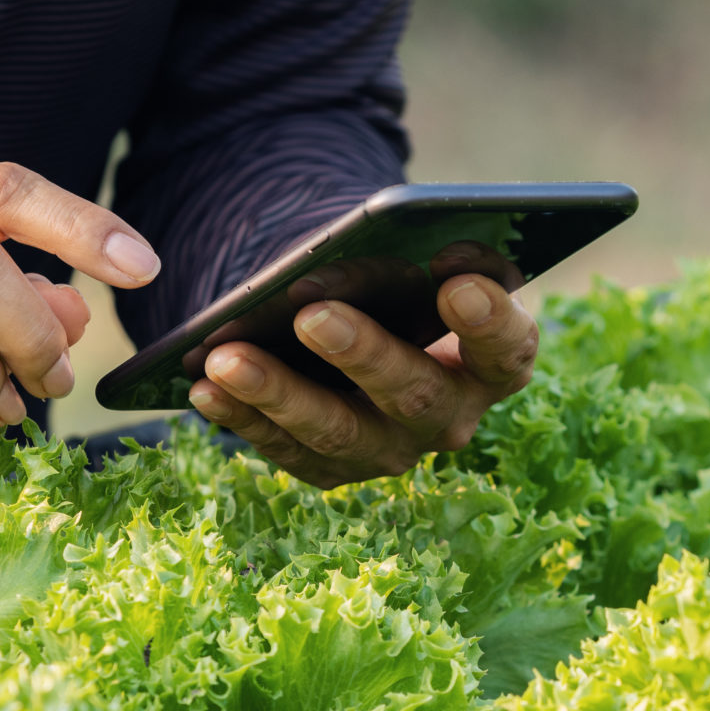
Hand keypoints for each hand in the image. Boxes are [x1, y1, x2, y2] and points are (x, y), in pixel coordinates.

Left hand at [186, 274, 537, 487]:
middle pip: (414, 394)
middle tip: (312, 314)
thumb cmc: (400, 279)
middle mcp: (451, 416)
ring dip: (278, 393)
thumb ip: (405, 255)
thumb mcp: (412, 261)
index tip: (457, 284)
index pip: (507, 349)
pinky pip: (287, 451)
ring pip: (340, 433)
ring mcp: (393, 451)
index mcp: (493, 361)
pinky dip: (242, 417)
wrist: (367, 320)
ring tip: (225, 356)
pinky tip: (202, 386)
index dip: (488, 322)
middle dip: (361, 353)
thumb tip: (366, 241)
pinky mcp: (336, 469)